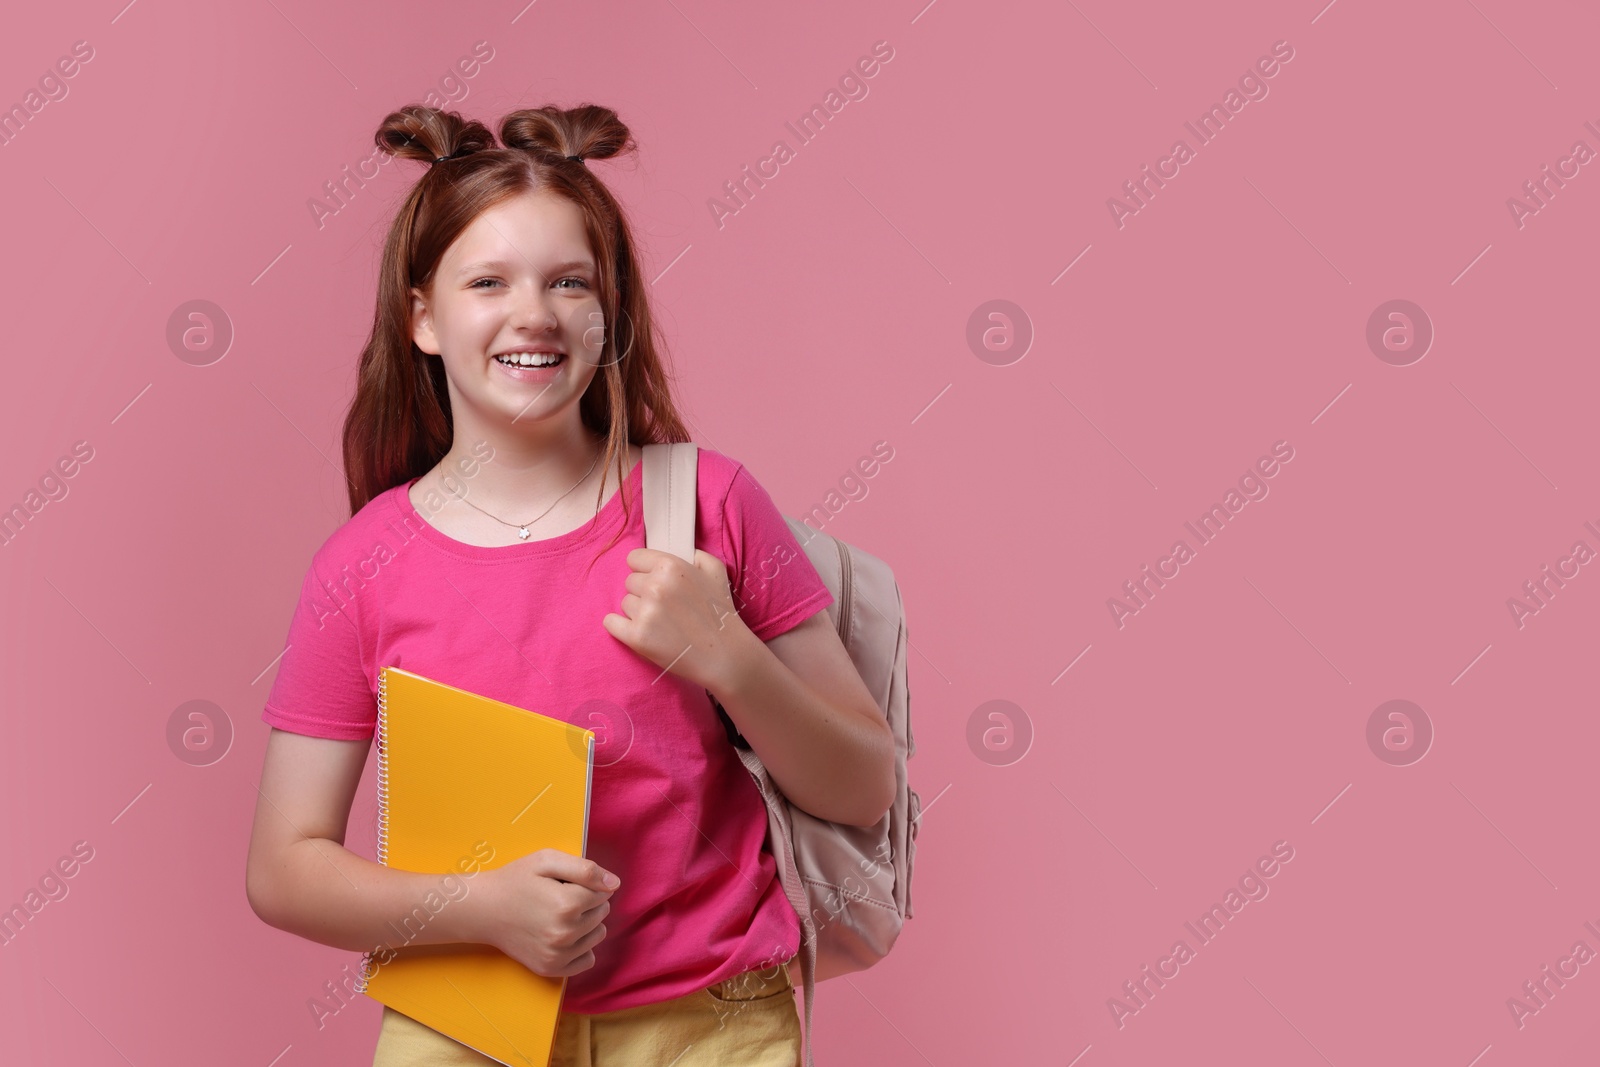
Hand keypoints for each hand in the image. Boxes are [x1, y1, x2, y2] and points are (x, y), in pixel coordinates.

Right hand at [476, 849, 617, 977]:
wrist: (483, 910)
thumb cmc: (516, 880)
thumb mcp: (547, 860)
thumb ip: (585, 869)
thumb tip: (614, 885)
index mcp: (567, 904)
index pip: (603, 893)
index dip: (588, 884)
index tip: (566, 883)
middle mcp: (565, 934)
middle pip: (602, 913)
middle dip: (588, 902)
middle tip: (560, 897)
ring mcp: (557, 955)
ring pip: (598, 935)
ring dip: (587, 924)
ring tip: (560, 915)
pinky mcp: (550, 969)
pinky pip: (587, 960)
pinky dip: (581, 947)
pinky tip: (563, 935)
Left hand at [601, 548, 750, 691]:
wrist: (725, 655)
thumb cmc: (721, 613)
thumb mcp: (716, 570)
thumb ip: (694, 554)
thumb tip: (676, 550)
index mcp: (671, 565)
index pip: (634, 558)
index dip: (645, 570)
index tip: (655, 581)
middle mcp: (655, 585)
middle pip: (630, 582)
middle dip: (643, 592)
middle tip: (665, 607)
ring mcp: (644, 612)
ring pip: (624, 603)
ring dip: (638, 611)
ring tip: (662, 623)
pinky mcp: (637, 637)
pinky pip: (611, 623)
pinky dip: (619, 626)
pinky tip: (637, 630)